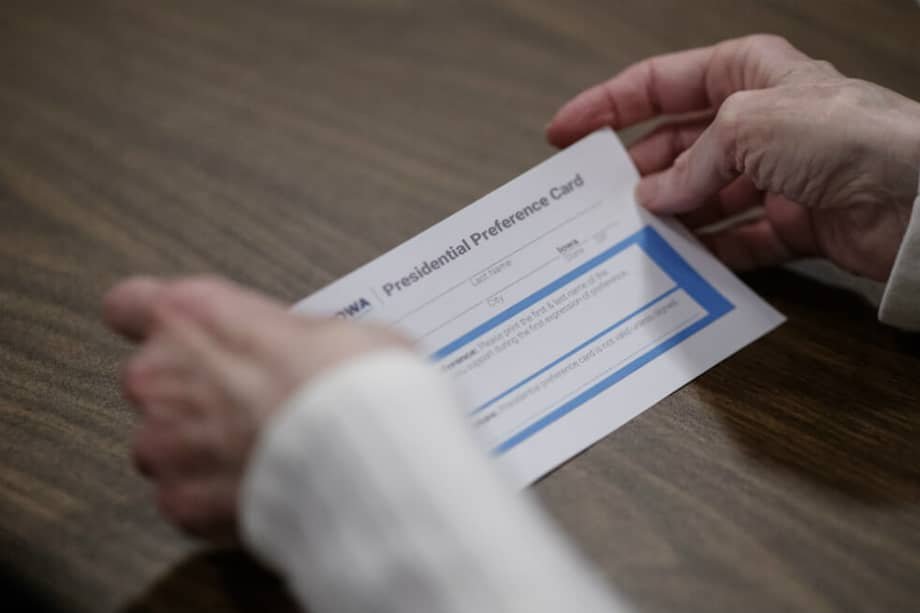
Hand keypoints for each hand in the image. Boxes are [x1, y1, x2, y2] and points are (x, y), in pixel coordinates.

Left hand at [104, 276, 407, 541]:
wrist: (364, 455)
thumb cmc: (352, 383)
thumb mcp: (329, 328)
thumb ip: (282, 338)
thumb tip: (294, 352)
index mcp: (193, 316)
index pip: (131, 305)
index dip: (156, 324)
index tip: (177, 336)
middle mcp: (160, 375)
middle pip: (152, 379)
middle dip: (192, 393)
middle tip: (248, 402)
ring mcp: (163, 443)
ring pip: (164, 444)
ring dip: (198, 449)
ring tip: (257, 454)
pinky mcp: (179, 501)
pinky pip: (185, 496)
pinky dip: (215, 497)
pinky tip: (260, 487)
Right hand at [547, 34, 919, 280]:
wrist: (915, 200)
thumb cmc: (845, 135)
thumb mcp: (745, 127)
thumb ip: (689, 163)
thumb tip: (654, 196)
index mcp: (746, 75)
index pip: (660, 85)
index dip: (607, 107)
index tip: (565, 134)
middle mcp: (757, 122)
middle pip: (676, 146)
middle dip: (636, 172)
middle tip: (595, 200)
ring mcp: (774, 175)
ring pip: (701, 197)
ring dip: (668, 217)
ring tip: (630, 236)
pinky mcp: (791, 221)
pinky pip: (734, 239)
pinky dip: (707, 252)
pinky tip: (679, 261)